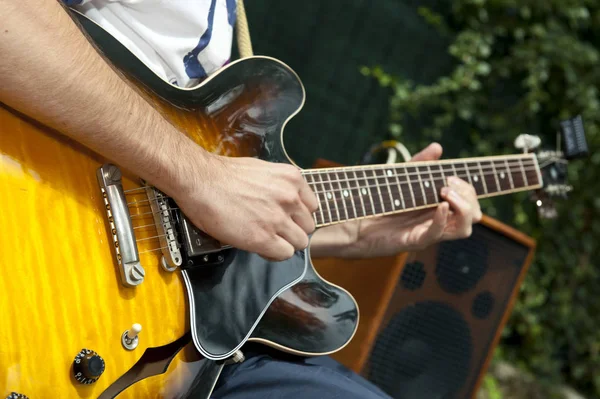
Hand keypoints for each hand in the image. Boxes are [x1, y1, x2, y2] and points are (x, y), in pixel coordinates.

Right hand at [173, 154, 317, 260]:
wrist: (200, 180)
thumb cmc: (224, 174)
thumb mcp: (263, 171)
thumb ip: (279, 186)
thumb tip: (281, 201)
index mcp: (292, 179)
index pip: (311, 206)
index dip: (298, 215)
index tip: (286, 217)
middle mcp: (290, 198)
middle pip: (308, 226)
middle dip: (293, 229)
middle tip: (274, 230)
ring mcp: (278, 219)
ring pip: (299, 242)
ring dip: (284, 243)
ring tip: (266, 238)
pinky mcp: (264, 238)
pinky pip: (284, 254)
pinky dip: (274, 253)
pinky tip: (260, 246)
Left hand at [312, 143, 481, 258]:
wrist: (351, 222)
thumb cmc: (377, 203)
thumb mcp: (401, 178)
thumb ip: (419, 164)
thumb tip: (438, 147)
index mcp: (438, 207)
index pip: (470, 201)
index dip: (468, 188)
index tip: (451, 176)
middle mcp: (437, 222)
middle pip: (474, 215)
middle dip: (468, 196)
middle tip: (448, 185)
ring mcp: (427, 233)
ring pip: (463, 229)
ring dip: (462, 209)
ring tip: (446, 193)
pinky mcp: (412, 241)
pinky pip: (435, 234)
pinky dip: (440, 220)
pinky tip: (439, 206)